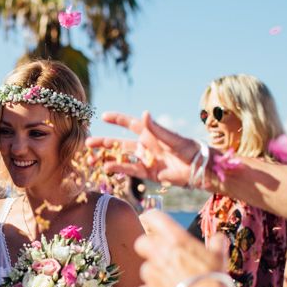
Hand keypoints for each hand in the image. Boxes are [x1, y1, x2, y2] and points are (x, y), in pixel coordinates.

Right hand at [86, 111, 203, 186]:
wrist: (198, 168)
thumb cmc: (189, 149)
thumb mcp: (172, 138)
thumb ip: (156, 128)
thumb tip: (144, 113)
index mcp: (150, 133)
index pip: (129, 123)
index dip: (117, 119)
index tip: (103, 115)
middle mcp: (145, 145)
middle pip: (119, 143)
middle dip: (103, 143)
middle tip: (87, 143)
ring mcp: (145, 159)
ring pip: (121, 158)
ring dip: (107, 158)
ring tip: (91, 160)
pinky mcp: (148, 173)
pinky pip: (130, 170)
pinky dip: (119, 169)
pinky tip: (107, 168)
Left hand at [132, 210, 227, 286]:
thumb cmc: (214, 280)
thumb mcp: (220, 258)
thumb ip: (217, 245)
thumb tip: (220, 238)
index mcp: (176, 239)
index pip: (154, 217)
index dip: (151, 218)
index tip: (152, 221)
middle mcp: (159, 253)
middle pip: (141, 243)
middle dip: (148, 248)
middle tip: (160, 255)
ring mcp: (152, 274)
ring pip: (144, 269)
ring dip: (153, 274)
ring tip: (168, 282)